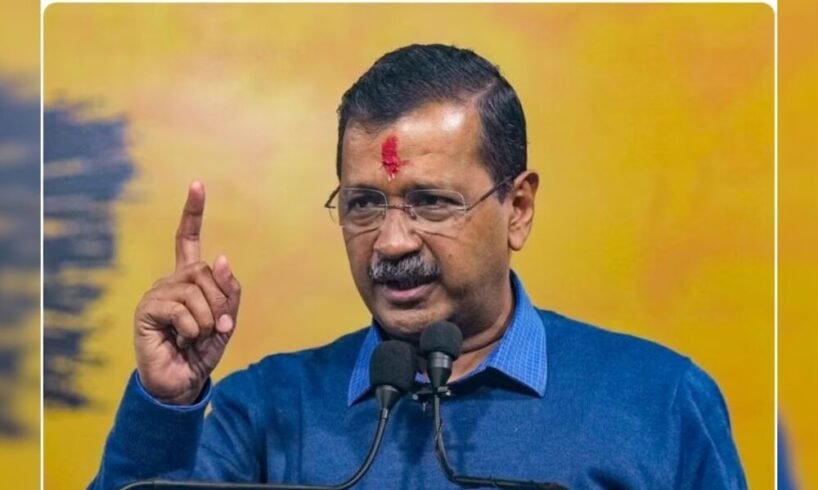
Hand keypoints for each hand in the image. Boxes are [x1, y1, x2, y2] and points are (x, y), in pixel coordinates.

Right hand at [133, 182, 241, 404]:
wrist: (181, 382)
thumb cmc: (203, 350)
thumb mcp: (226, 320)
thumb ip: (228, 291)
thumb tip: (220, 257)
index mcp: (188, 278)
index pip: (188, 239)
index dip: (193, 212)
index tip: (197, 184)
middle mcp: (170, 280)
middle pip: (203, 270)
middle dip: (219, 301)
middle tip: (215, 326)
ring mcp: (156, 293)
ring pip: (195, 291)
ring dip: (207, 319)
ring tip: (196, 336)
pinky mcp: (146, 310)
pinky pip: (181, 309)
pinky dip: (192, 328)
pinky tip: (182, 339)